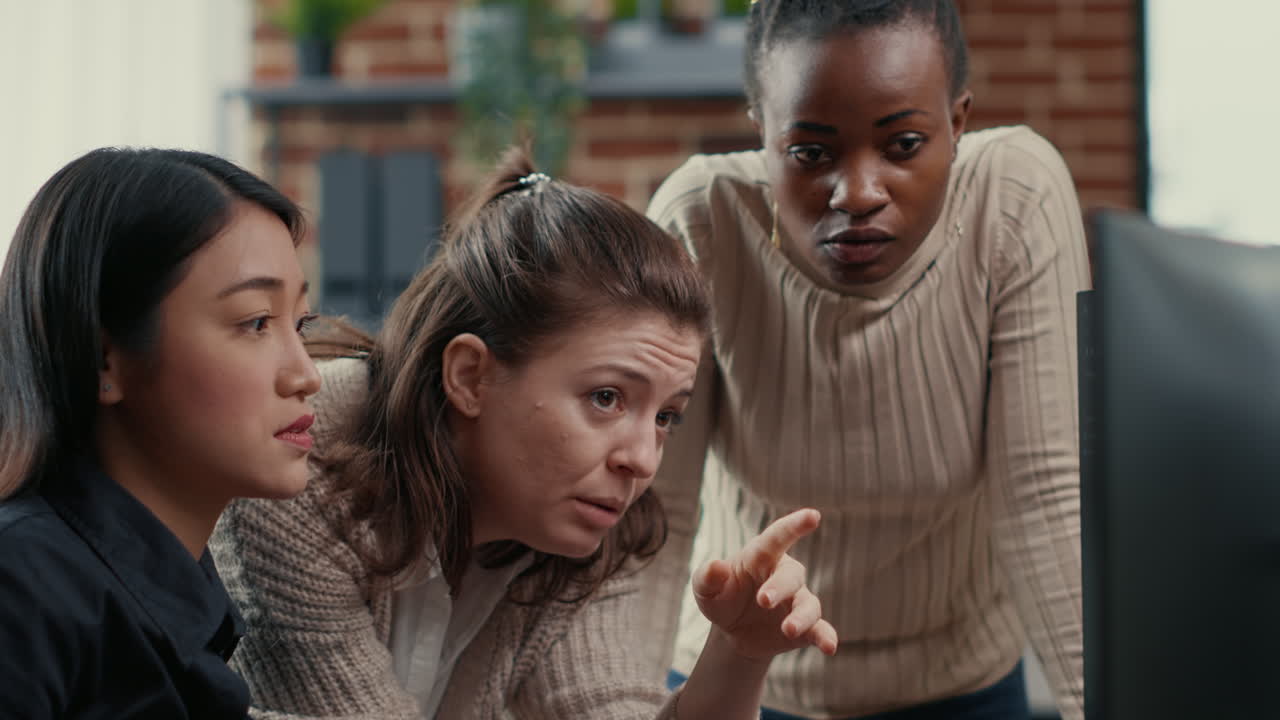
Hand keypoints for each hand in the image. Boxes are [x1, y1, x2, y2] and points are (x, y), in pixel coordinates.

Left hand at [691, 508, 837, 661]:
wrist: (732, 633)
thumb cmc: (720, 598)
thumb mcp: (705, 588)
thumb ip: (708, 577)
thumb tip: (717, 566)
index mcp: (761, 557)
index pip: (778, 537)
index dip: (795, 526)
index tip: (813, 516)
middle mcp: (784, 576)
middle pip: (791, 576)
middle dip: (779, 587)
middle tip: (763, 600)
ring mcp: (796, 601)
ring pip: (808, 604)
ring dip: (801, 617)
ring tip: (789, 629)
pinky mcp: (805, 628)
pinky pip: (820, 630)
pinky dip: (826, 637)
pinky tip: (829, 647)